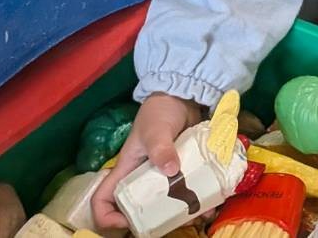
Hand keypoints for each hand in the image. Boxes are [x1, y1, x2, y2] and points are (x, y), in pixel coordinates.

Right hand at [91, 93, 202, 227]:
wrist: (185, 94)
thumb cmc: (160, 110)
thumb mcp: (156, 129)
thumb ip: (161, 148)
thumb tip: (171, 170)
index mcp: (126, 171)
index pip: (103, 200)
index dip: (108, 217)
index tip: (127, 223)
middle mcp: (142, 178)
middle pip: (139, 210)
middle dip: (155, 221)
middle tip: (176, 221)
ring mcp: (163, 175)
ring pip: (167, 204)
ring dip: (183, 213)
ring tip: (203, 213)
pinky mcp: (183, 170)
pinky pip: (188, 191)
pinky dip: (200, 199)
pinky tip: (214, 200)